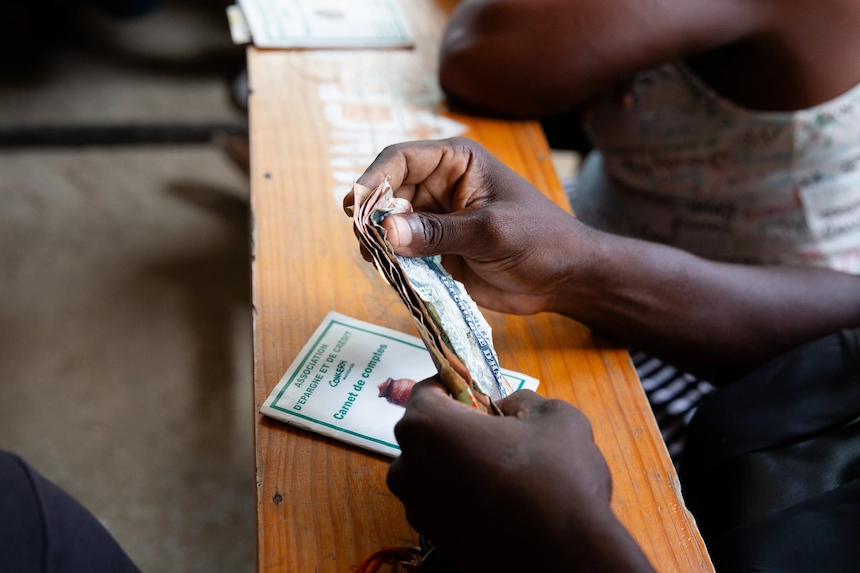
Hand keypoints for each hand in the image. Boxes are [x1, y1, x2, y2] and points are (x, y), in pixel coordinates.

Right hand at [344, 138, 592, 314]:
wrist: (565, 279)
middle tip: (365, 242)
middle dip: (373, 214)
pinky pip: (403, 248)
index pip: (401, 159)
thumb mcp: (491, 233)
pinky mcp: (438, 248)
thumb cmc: (540, 241)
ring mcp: (438, 217)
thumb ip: (439, 232)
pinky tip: (389, 272)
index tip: (356, 207)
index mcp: (458, 162)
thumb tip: (387, 230)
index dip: (374, 178)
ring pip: (391, 222)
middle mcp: (442, 184)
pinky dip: (392, 259)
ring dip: (378, 239)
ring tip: (374, 259)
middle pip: (389, 190)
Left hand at [387, 379, 655, 571]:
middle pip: (425, 432)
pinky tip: (501, 502)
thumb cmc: (557, 478)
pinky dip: (463, 496)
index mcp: (427, 425)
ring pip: (432, 470)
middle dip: (456, 427)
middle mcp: (408, 466)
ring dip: (458, 464)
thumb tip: (506, 408)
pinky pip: (442, 502)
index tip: (484, 397)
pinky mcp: (432, 539)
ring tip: (504, 473)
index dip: (458, 388)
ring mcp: (416, 508)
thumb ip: (521, 400)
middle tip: (499, 435)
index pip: (427, 390)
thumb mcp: (554, 416)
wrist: (566, 558)